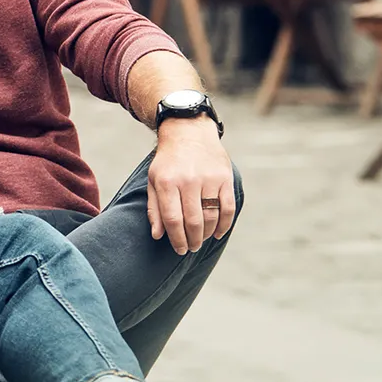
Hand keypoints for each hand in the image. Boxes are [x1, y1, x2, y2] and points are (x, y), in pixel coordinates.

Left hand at [148, 116, 235, 254]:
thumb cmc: (168, 161)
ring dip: (207, 234)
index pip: (173, 219)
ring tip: (202, 240)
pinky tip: (218, 233)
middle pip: (193, 221)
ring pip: (211, 216)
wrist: (188, 132)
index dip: (177, 239)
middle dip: (192, 240)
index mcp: (167, 182)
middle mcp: (188, 181)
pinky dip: (225, 224)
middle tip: (191, 248)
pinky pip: (228, 207)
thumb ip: (155, 208)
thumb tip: (158, 235)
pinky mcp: (225, 178)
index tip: (179, 249)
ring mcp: (209, 179)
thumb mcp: (153, 180)